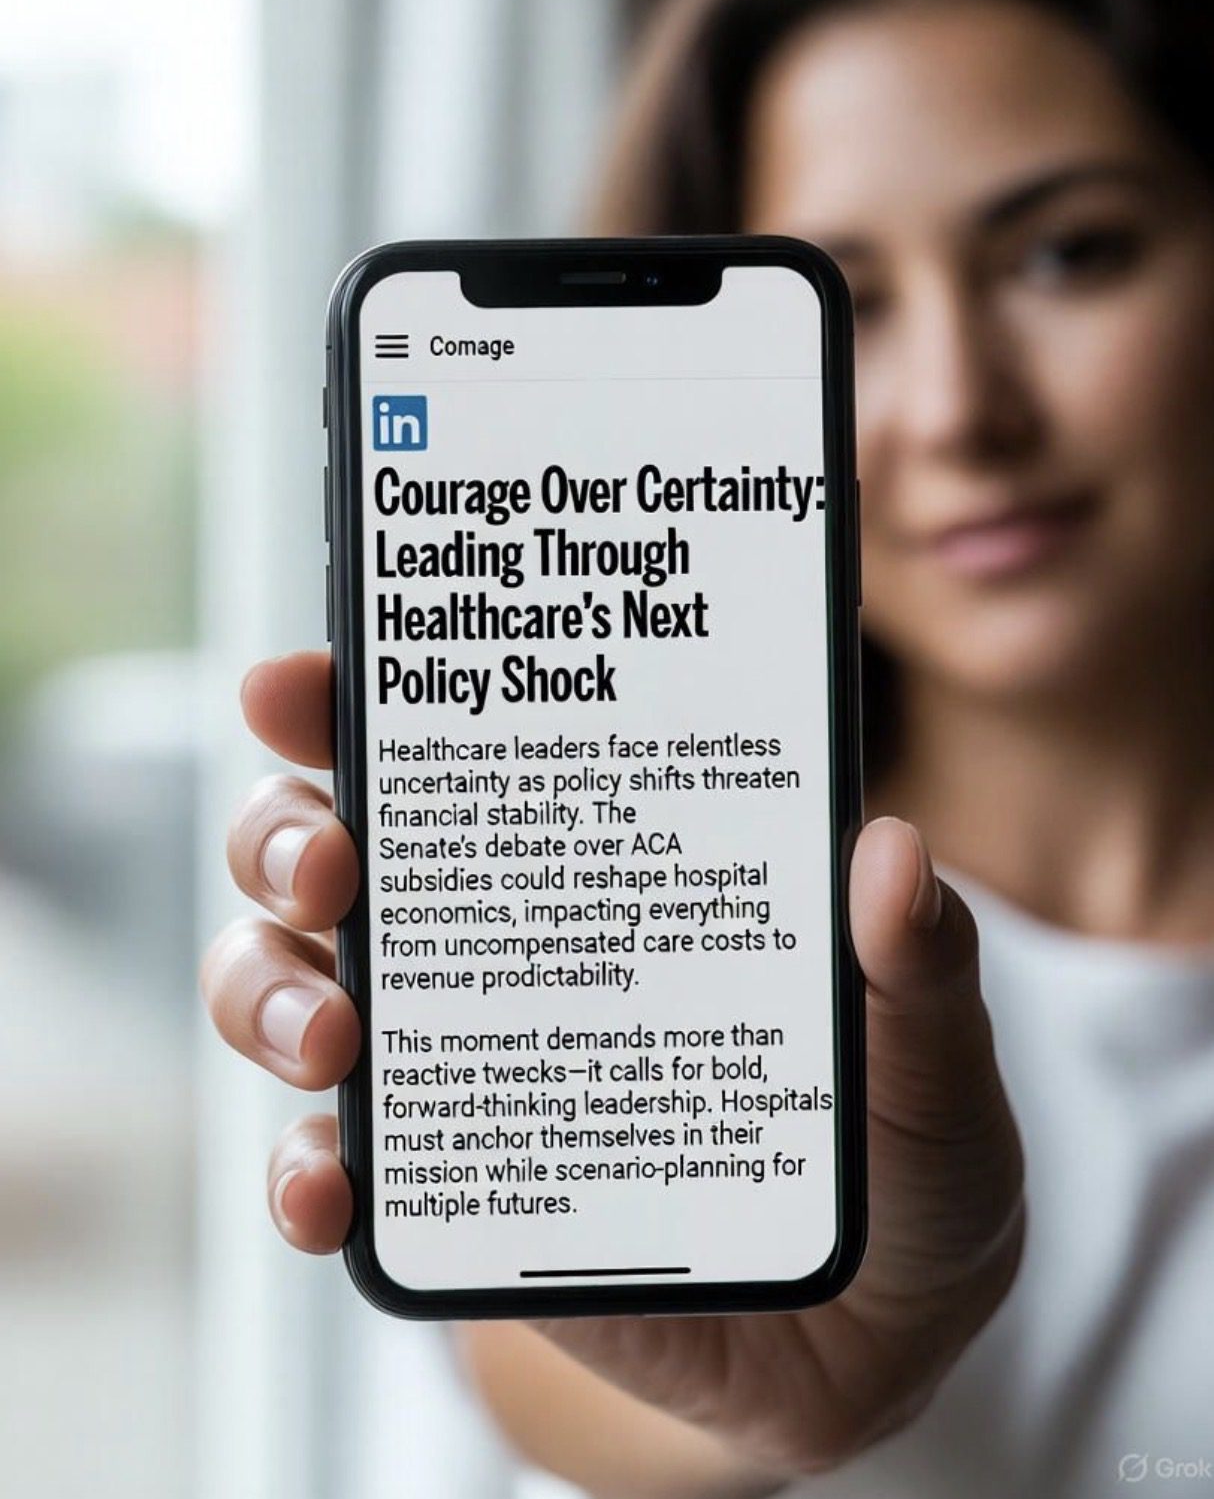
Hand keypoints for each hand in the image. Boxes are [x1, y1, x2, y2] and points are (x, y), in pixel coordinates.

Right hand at [201, 650, 1024, 1483]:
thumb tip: (891, 853)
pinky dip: (304, 1177)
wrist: (878, 1324)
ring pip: (288, 991)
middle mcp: (496, 942)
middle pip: (325, 850)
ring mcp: (459, 1064)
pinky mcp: (451, 1192)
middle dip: (286, 835)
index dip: (356, 701)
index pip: (454, 752)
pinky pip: (332, 1173)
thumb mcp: (930, 1047)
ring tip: (334, 1036)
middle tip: (333, 863)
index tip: (306, 681)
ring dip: (268, 994)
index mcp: (597, 862)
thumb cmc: (895, 1138)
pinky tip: (329, 1196)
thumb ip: (919, 964)